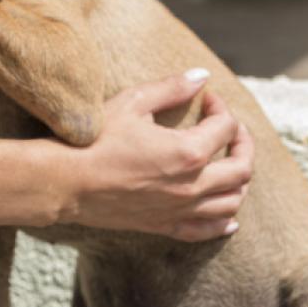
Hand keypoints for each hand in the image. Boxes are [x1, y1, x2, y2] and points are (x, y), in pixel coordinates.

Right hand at [63, 69, 254, 241]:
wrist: (65, 181)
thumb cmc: (95, 139)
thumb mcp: (132, 103)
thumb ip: (171, 88)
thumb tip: (201, 76)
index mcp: (188, 152)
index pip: (225, 127)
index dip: (221, 108)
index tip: (206, 99)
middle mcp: (193, 186)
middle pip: (242, 168)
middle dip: (242, 143)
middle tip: (229, 128)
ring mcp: (181, 210)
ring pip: (232, 202)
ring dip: (238, 180)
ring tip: (227, 164)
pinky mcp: (166, 226)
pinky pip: (209, 230)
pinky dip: (224, 222)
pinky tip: (228, 216)